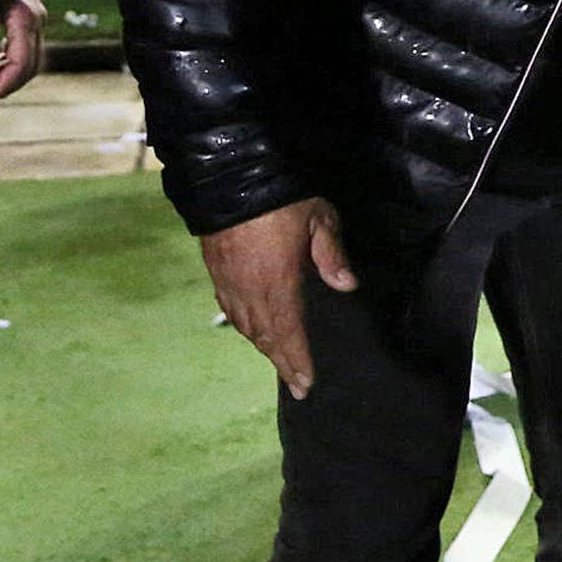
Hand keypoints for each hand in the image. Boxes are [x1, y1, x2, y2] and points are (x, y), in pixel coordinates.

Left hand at [0, 0, 45, 100]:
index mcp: (24, 16)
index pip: (21, 62)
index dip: (2, 85)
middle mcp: (38, 21)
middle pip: (30, 67)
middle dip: (6, 85)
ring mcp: (38, 25)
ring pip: (31, 64)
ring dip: (7, 78)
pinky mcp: (32, 28)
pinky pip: (26, 56)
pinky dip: (9, 67)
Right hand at [201, 197, 355, 399]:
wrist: (229, 176)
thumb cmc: (280, 196)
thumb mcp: (318, 217)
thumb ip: (331, 253)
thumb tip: (346, 285)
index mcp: (278, 281)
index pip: (289, 332)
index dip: (296, 360)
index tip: (305, 383)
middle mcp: (250, 289)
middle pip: (265, 337)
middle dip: (281, 362)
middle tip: (295, 385)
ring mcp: (229, 281)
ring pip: (245, 326)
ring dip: (263, 346)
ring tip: (277, 360)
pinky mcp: (216, 270)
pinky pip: (229, 309)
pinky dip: (242, 326)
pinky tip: (249, 329)